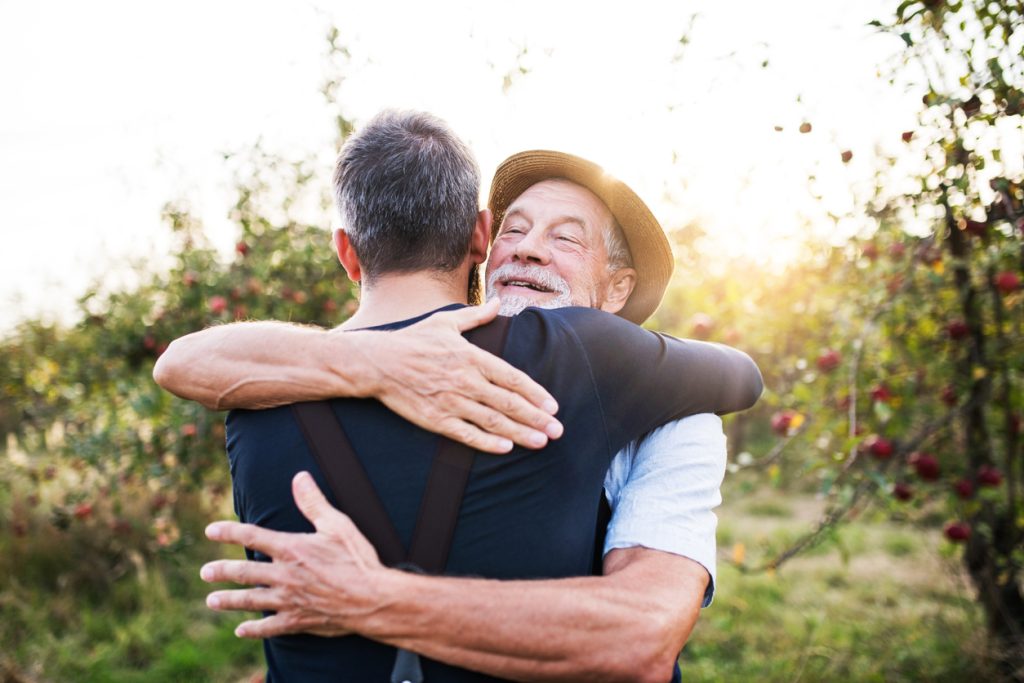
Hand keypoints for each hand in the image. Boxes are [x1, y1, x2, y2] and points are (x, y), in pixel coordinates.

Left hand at [201, 472, 390, 637]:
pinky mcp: (297, 620)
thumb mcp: (338, 525)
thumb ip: (314, 502)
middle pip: (244, 572)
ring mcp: (288, 599)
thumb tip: (299, 477)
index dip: (228, 532)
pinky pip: (269, 626)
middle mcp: (284, 574)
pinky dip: (254, 629)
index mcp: (291, 549)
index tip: (210, 530)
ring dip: (229, 600)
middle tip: (205, 572)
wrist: (371, 599)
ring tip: (212, 600)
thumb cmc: (357, 560)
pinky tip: (241, 630)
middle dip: (221, 571)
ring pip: (250, 600)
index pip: (252, 536)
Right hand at [353, 298, 562, 453]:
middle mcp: (465, 380)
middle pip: (508, 402)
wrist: (377, 363)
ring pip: (492, 420)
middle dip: (536, 417)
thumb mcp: (446, 322)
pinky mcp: (435, 418)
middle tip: (558, 430)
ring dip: (520, 432)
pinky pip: (466, 433)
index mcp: (471, 356)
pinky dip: (487, 442)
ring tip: (541, 442)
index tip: (553, 405)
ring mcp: (451, 401)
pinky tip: (506, 449)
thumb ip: (476, 316)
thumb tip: (498, 303)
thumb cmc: (413, 340)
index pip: (512, 378)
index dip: (535, 393)